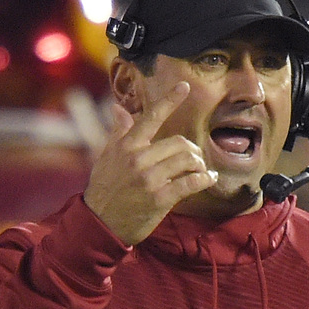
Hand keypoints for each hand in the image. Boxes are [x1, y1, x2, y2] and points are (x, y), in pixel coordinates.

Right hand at [83, 81, 217, 244]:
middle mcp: (138, 159)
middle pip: (179, 142)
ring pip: (187, 161)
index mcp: (126, 146)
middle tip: (195, 158)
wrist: (99, 223)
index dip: (169, 100)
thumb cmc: (105, 188)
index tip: (184, 86)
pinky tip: (209, 179)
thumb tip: (118, 108)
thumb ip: (118, 133)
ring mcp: (150, 179)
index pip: (151, 117)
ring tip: (201, 170)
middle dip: (192, 150)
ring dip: (200, 165)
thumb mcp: (107, 157)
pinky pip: (190, 183)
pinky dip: (205, 179)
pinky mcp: (160, 199)